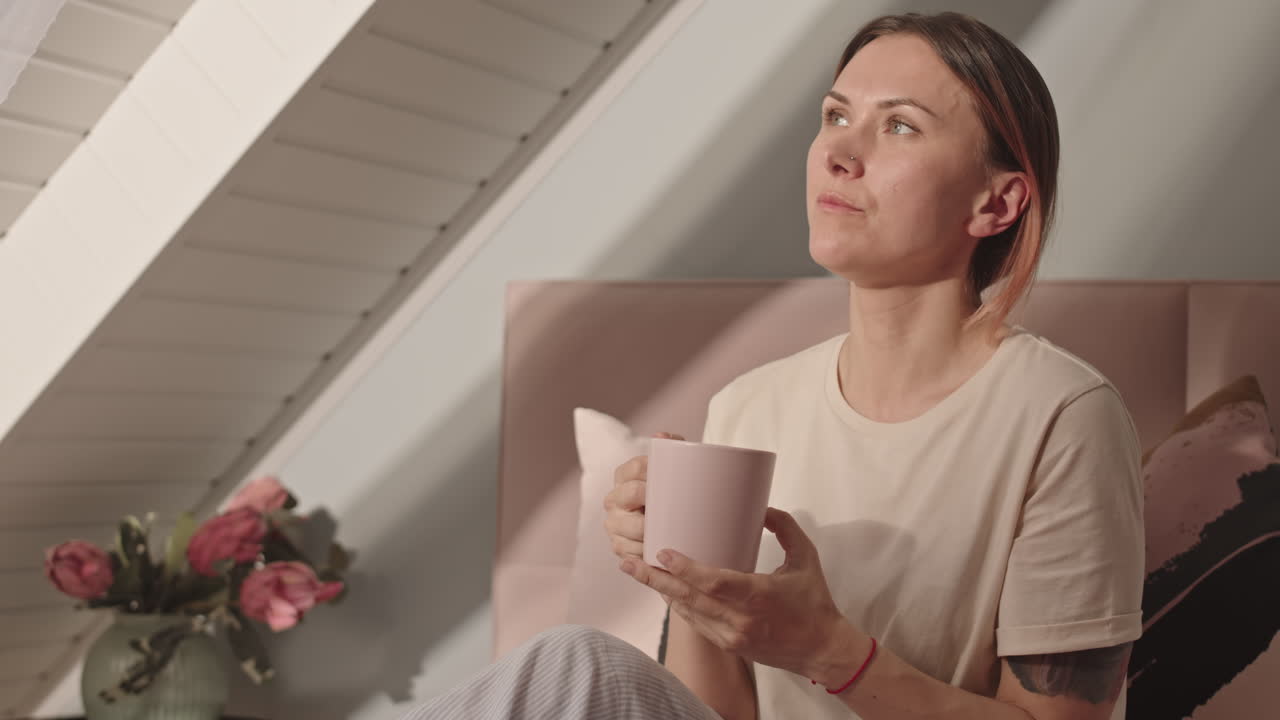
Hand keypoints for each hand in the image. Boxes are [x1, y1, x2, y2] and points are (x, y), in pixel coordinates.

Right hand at [602, 432, 683, 560]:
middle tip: (672, 505)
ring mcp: (614, 523)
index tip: (670, 476)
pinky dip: (644, 553)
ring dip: (648, 531)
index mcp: (624, 475)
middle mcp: (614, 498)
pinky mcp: (619, 546)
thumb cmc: (671, 494)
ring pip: (629, 526)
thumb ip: (672, 448)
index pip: (636, 466)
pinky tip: (657, 552)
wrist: (667, 522)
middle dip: (651, 498)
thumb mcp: (673, 470)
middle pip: (631, 493)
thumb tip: (662, 437)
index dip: (651, 470)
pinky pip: (629, 551)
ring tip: (667, 532)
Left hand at [620, 507, 858, 680]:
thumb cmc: (815, 601)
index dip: (685, 569)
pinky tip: (663, 590)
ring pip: (687, 612)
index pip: (714, 583)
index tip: (662, 552)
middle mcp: (741, 620)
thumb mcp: (806, 557)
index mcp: (759, 596)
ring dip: (661, 592)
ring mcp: (732, 637)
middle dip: (656, 579)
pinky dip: (678, 606)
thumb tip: (760, 507)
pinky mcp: (729, 646)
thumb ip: (785, 527)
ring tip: (638, 571)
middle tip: (631, 561)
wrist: (822, 650)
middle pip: (689, 598)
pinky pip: (695, 624)